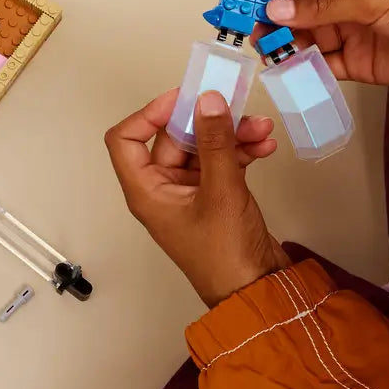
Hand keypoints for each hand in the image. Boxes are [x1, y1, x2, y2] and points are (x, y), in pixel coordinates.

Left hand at [105, 89, 289, 307]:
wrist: (255, 290)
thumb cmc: (225, 254)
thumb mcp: (222, 191)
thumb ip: (216, 142)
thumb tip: (208, 101)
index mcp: (146, 191)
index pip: (125, 140)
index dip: (148, 114)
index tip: (182, 98)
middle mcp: (160, 189)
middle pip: (171, 138)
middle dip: (205, 121)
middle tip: (235, 105)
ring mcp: (186, 193)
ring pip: (201, 148)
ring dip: (230, 134)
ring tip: (261, 129)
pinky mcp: (212, 197)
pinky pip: (219, 162)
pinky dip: (239, 151)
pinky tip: (263, 146)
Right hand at [264, 0, 388, 86]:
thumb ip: (322, 7)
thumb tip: (278, 8)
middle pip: (300, 5)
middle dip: (277, 16)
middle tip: (256, 29)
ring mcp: (349, 30)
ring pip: (304, 35)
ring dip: (283, 43)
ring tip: (267, 51)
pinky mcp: (351, 61)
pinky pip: (317, 63)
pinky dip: (300, 68)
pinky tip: (286, 69)